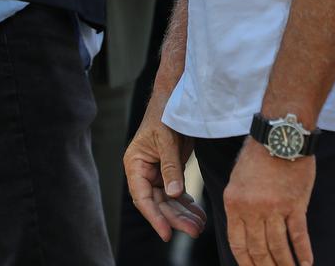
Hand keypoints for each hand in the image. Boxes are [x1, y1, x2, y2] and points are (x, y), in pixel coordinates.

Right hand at [124, 106, 206, 241]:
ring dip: (183, 214)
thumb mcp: (166, 141)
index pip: (142, 197)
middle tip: (194, 231)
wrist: (175, 100)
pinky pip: (177, 194)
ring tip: (199, 226)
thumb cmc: (164, 115)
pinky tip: (198, 214)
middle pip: (158, 203)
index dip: (154, 217)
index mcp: (135, 164)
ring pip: (169, 202)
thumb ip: (170, 168)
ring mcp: (156, 174)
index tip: (167, 233)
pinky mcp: (169, 173)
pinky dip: (187, 204)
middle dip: (175, 218)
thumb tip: (174, 195)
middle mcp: (143, 172)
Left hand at [223, 140, 314, 265]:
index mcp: (233, 204)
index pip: (238, 244)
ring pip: (278, 247)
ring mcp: (274, 207)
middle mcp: (251, 209)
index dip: (246, 263)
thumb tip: (244, 233)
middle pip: (258, 249)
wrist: (279, 135)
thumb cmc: (258, 156)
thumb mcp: (237, 181)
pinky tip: (306, 264)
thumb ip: (239, 207)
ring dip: (285, 265)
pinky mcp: (295, 204)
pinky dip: (303, 252)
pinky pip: (299, 235)